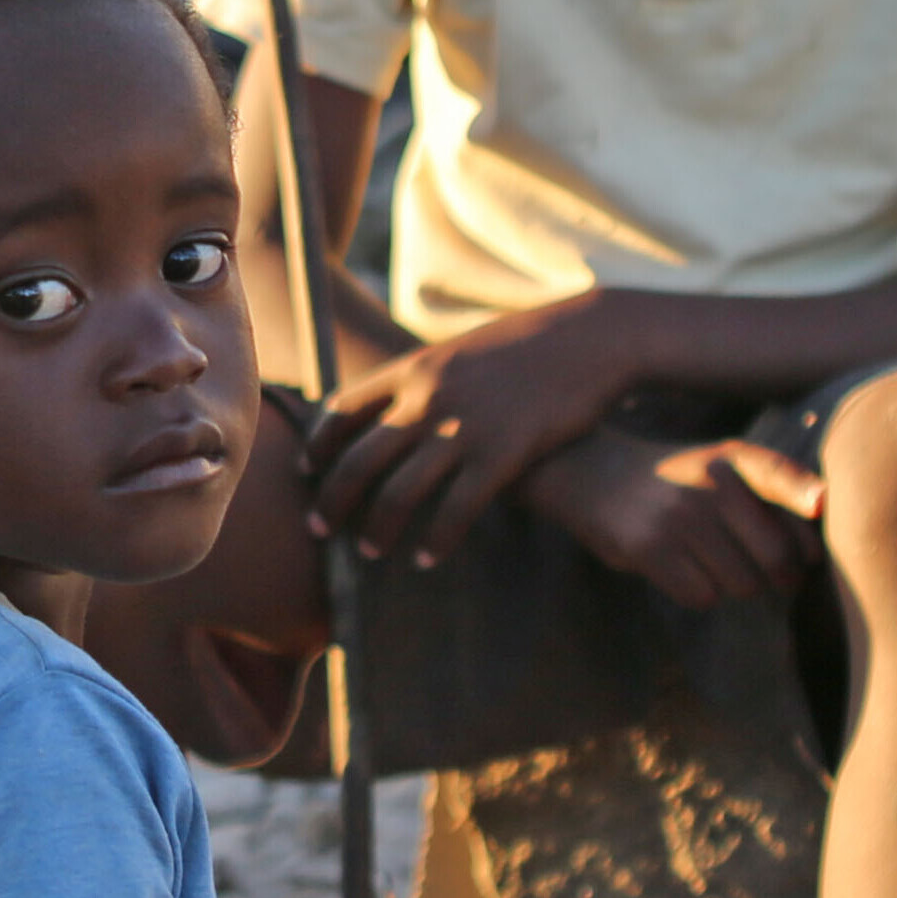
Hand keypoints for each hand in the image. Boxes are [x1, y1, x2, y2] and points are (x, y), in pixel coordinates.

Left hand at [303, 298, 651, 564]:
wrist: (591, 336)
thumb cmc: (531, 345)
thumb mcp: (464, 349)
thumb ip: (428, 377)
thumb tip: (401, 406)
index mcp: (414, 367)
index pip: (344, 408)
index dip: (319, 443)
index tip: (306, 468)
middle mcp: (428, 397)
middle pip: (359, 458)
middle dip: (332, 498)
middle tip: (316, 527)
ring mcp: (463, 427)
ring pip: (399, 492)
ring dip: (377, 528)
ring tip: (368, 551)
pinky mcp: (503, 455)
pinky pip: (456, 511)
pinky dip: (436, 541)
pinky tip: (427, 560)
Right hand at [523, 431, 822, 611]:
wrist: (592, 469)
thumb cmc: (673, 477)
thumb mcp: (724, 464)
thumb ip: (775, 487)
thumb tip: (821, 522)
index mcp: (738, 458)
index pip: (799, 496)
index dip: (809, 541)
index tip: (806, 558)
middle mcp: (713, 483)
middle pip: (776, 559)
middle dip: (778, 578)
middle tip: (767, 578)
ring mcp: (679, 516)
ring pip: (740, 584)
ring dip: (733, 586)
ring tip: (712, 565)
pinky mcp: (649, 547)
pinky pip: (701, 596)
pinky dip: (699, 593)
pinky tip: (683, 571)